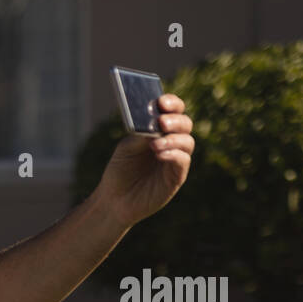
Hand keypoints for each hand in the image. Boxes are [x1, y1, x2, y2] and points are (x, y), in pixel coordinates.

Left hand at [94, 93, 194, 228]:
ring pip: (187, 141)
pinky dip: (173, 154)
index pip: (173, 110)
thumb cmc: (120, 170)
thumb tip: (154, 121)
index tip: (161, 102)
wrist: (115, 199)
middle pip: (184, 123)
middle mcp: (171, 141)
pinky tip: (160, 154)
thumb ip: (140, 134)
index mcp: (159, 130)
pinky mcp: (176, 176)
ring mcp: (176, 158)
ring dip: (173, 139)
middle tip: (161, 122)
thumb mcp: (127, 148)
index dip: (171, 103)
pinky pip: (183, 160)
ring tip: (155, 144)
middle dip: (174, 120)